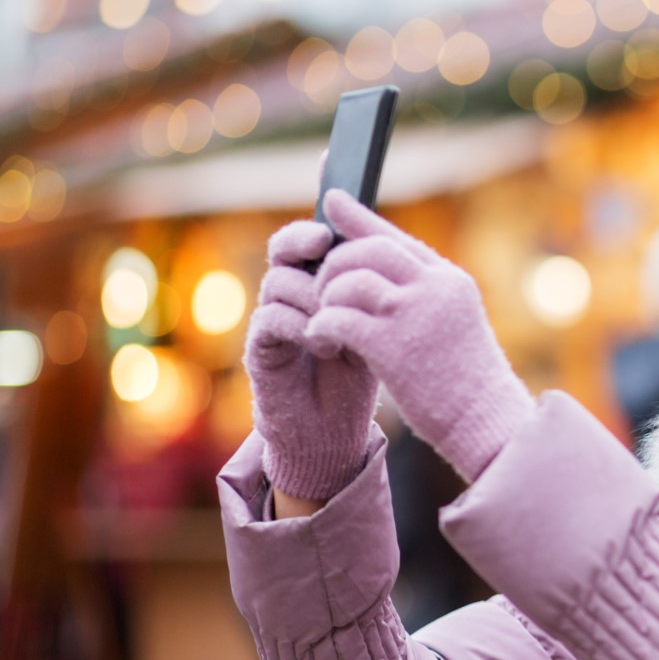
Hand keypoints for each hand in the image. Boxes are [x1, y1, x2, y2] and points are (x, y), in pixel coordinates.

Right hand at [244, 219, 378, 499]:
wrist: (336, 430)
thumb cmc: (360, 374)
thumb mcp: (374, 325)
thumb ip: (375, 291)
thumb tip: (397, 247)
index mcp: (315, 284)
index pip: (305, 241)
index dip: (315, 229)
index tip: (333, 229)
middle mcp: (289, 297)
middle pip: (282, 252)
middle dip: (300, 243)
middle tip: (321, 245)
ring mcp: (272, 322)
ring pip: (278, 282)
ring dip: (314, 295)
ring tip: (344, 321)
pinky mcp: (260, 350)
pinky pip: (270, 319)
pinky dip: (300, 326)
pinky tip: (327, 345)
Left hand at [304, 190, 532, 482]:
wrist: (486, 421)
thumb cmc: (466, 383)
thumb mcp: (453, 326)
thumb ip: (423, 297)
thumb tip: (379, 279)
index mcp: (450, 280)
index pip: (395, 237)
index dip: (358, 217)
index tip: (331, 199)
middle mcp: (434, 287)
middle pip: (366, 249)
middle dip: (332, 266)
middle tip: (321, 293)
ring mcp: (414, 314)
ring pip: (348, 280)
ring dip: (325, 300)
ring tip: (323, 325)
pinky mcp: (392, 345)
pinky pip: (337, 317)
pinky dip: (321, 326)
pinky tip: (322, 341)